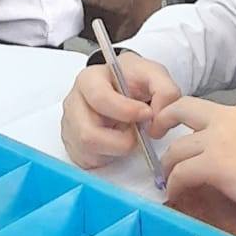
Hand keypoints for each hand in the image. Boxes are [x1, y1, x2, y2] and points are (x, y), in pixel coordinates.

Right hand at [60, 56, 180, 169]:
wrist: (123, 86)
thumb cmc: (133, 80)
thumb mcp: (153, 74)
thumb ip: (165, 91)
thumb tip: (158, 121)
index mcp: (89, 80)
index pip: (99, 98)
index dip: (126, 111)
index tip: (146, 114)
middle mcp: (74, 104)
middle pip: (87, 133)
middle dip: (121, 140)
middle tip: (138, 133)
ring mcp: (70, 127)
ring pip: (88, 151)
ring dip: (115, 149)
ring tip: (128, 136)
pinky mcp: (74, 147)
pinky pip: (89, 162)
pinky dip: (109, 157)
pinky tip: (118, 142)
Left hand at [153, 98, 235, 230]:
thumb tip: (222, 159)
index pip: (205, 110)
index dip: (188, 122)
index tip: (181, 135)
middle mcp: (229, 118)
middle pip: (181, 108)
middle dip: (163, 120)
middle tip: (156, 136)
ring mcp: (219, 139)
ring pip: (176, 148)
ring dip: (168, 165)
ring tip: (168, 180)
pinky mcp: (214, 164)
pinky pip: (181, 172)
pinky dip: (174, 185)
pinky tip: (176, 195)